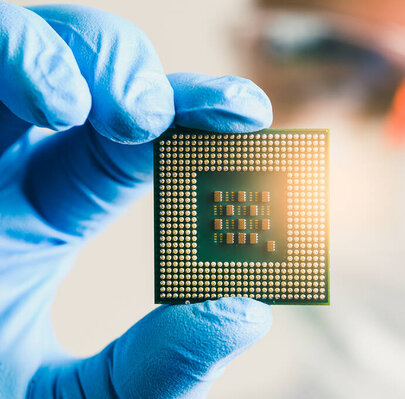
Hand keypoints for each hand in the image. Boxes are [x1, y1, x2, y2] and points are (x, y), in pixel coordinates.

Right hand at [0, 3, 272, 397]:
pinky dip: (13, 51)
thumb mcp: (76, 398)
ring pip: (26, 45)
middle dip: (143, 77)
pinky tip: (59, 102)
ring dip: (90, 59)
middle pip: (86, 77)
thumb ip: (160, 366)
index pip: (133, 143)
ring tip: (136, 116)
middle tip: (197, 115)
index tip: (250, 115)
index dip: (195, 119)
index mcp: (47, 209)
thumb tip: (247, 311)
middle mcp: (4, 162)